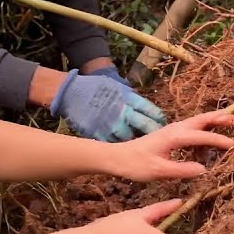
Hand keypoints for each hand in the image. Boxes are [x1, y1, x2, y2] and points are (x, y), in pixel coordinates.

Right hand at [50, 69, 165, 141]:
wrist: (72, 92)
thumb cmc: (97, 87)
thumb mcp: (119, 87)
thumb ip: (133, 98)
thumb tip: (146, 109)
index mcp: (129, 99)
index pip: (152, 112)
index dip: (159, 119)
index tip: (161, 123)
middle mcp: (123, 113)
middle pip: (145, 127)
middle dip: (152, 133)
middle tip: (157, 138)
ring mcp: (110, 125)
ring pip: (130, 138)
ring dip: (137, 142)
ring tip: (140, 144)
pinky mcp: (99, 134)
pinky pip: (113, 143)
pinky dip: (119, 145)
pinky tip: (122, 147)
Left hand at [109, 110, 233, 180]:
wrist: (118, 157)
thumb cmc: (136, 165)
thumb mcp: (158, 171)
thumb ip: (181, 170)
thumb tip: (203, 169)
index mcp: (174, 137)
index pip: (201, 136)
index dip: (218, 140)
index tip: (233, 144)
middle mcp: (176, 129)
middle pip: (203, 119)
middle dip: (222, 118)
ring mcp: (173, 130)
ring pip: (199, 121)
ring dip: (216, 120)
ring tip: (232, 121)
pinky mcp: (171, 134)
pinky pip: (193, 127)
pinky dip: (206, 127)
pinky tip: (211, 135)